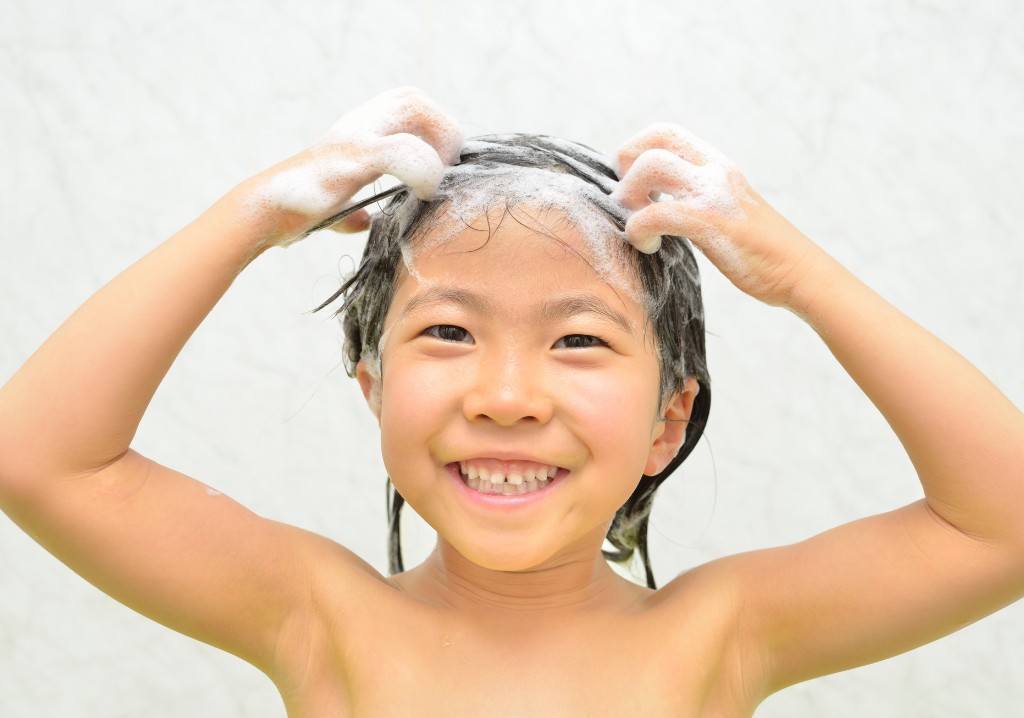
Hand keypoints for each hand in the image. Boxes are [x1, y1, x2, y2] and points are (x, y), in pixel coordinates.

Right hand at [244, 86, 463, 245]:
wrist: (263, 213)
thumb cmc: (298, 209)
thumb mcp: (335, 204)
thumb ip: (354, 209)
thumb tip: (363, 221)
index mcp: (357, 128)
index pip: (409, 102)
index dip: (434, 128)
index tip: (440, 166)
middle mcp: (356, 123)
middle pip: (414, 96)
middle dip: (443, 130)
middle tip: (445, 170)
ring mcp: (354, 136)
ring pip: (413, 108)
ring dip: (439, 145)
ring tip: (436, 183)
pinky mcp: (352, 158)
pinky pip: (403, 150)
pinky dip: (425, 171)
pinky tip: (424, 194)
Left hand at [612, 123, 830, 308]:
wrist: (800, 273)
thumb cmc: (760, 251)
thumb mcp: (725, 210)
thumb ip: (696, 197)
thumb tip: (656, 201)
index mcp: (718, 165)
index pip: (665, 132)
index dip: (636, 151)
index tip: (633, 185)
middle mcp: (716, 170)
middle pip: (653, 140)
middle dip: (626, 169)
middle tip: (630, 204)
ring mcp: (714, 193)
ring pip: (650, 166)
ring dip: (630, 197)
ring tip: (639, 227)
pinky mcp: (711, 222)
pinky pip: (656, 212)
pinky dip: (639, 229)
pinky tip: (649, 247)